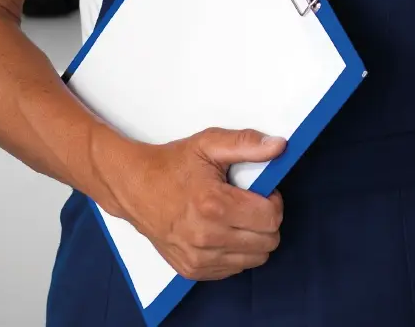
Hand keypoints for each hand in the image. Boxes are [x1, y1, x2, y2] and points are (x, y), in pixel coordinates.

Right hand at [112, 127, 286, 280]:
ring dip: (253, 238)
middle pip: (267, 242)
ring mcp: (199, 258)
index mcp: (214, 204)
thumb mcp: (209, 144)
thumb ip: (247, 144)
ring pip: (254, 259)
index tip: (261, 192)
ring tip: (236, 217)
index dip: (273, 201)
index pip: (270, 218)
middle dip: (266, 220)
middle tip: (249, 203)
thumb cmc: (172, 164)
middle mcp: (207, 237)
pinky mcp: (192, 270)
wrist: (135, 188)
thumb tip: (279, 147)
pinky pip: (234, 269)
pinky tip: (223, 231)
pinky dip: (236, 252)